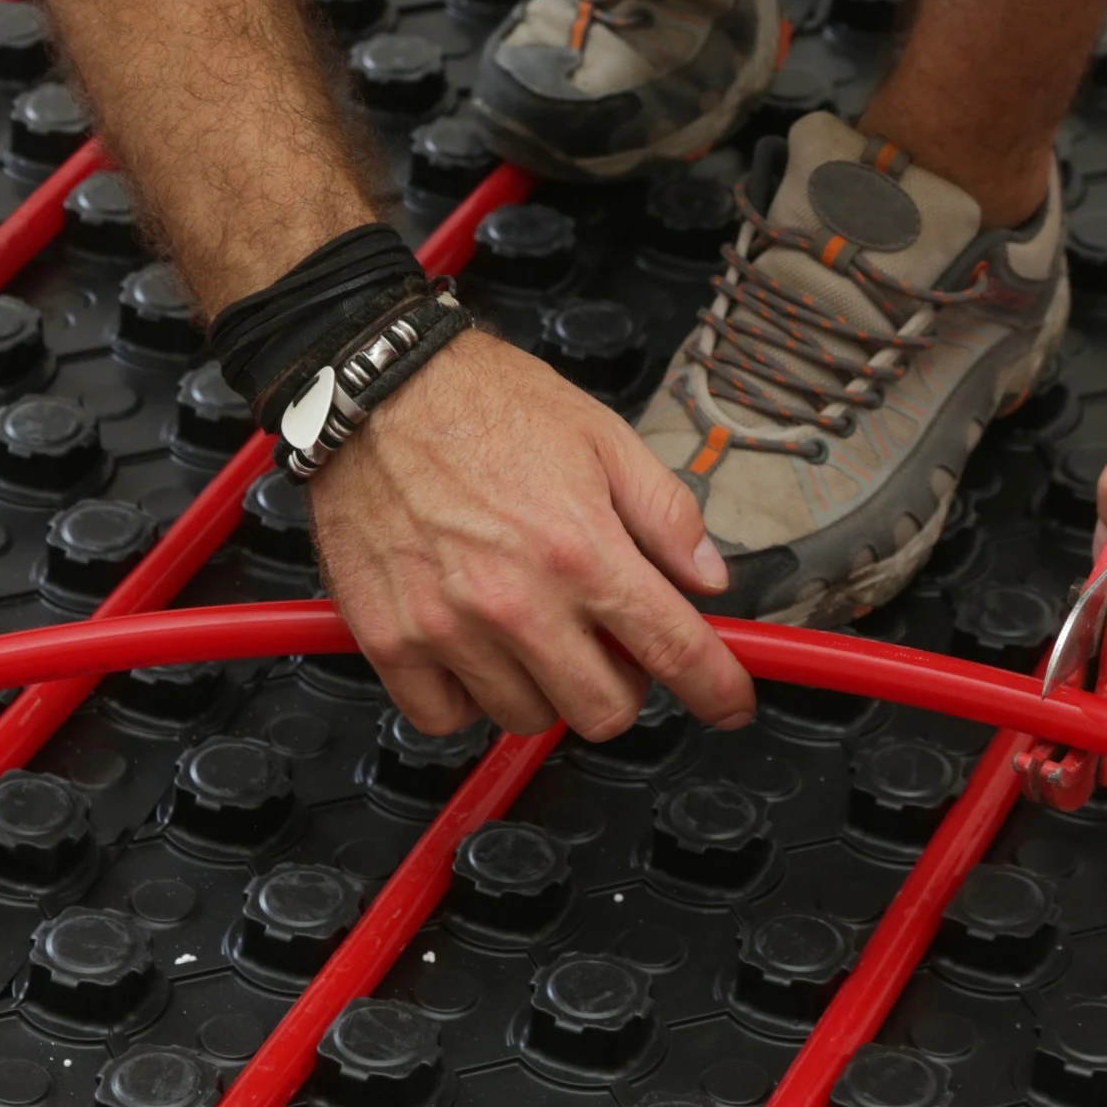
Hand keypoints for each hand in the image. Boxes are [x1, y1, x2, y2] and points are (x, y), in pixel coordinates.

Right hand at [308, 332, 755, 740]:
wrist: (377, 387)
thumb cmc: (481, 402)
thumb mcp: (602, 436)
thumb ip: (665, 512)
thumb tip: (707, 576)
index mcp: (581, 549)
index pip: (675, 651)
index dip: (717, 691)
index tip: (729, 704)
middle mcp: (517, 600)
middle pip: (603, 711)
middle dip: (620, 686)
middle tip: (605, 645)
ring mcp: (449, 628)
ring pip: (525, 718)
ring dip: (541, 688)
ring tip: (527, 632)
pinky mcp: (390, 638)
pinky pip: (443, 717)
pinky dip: (465, 700)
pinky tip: (472, 653)